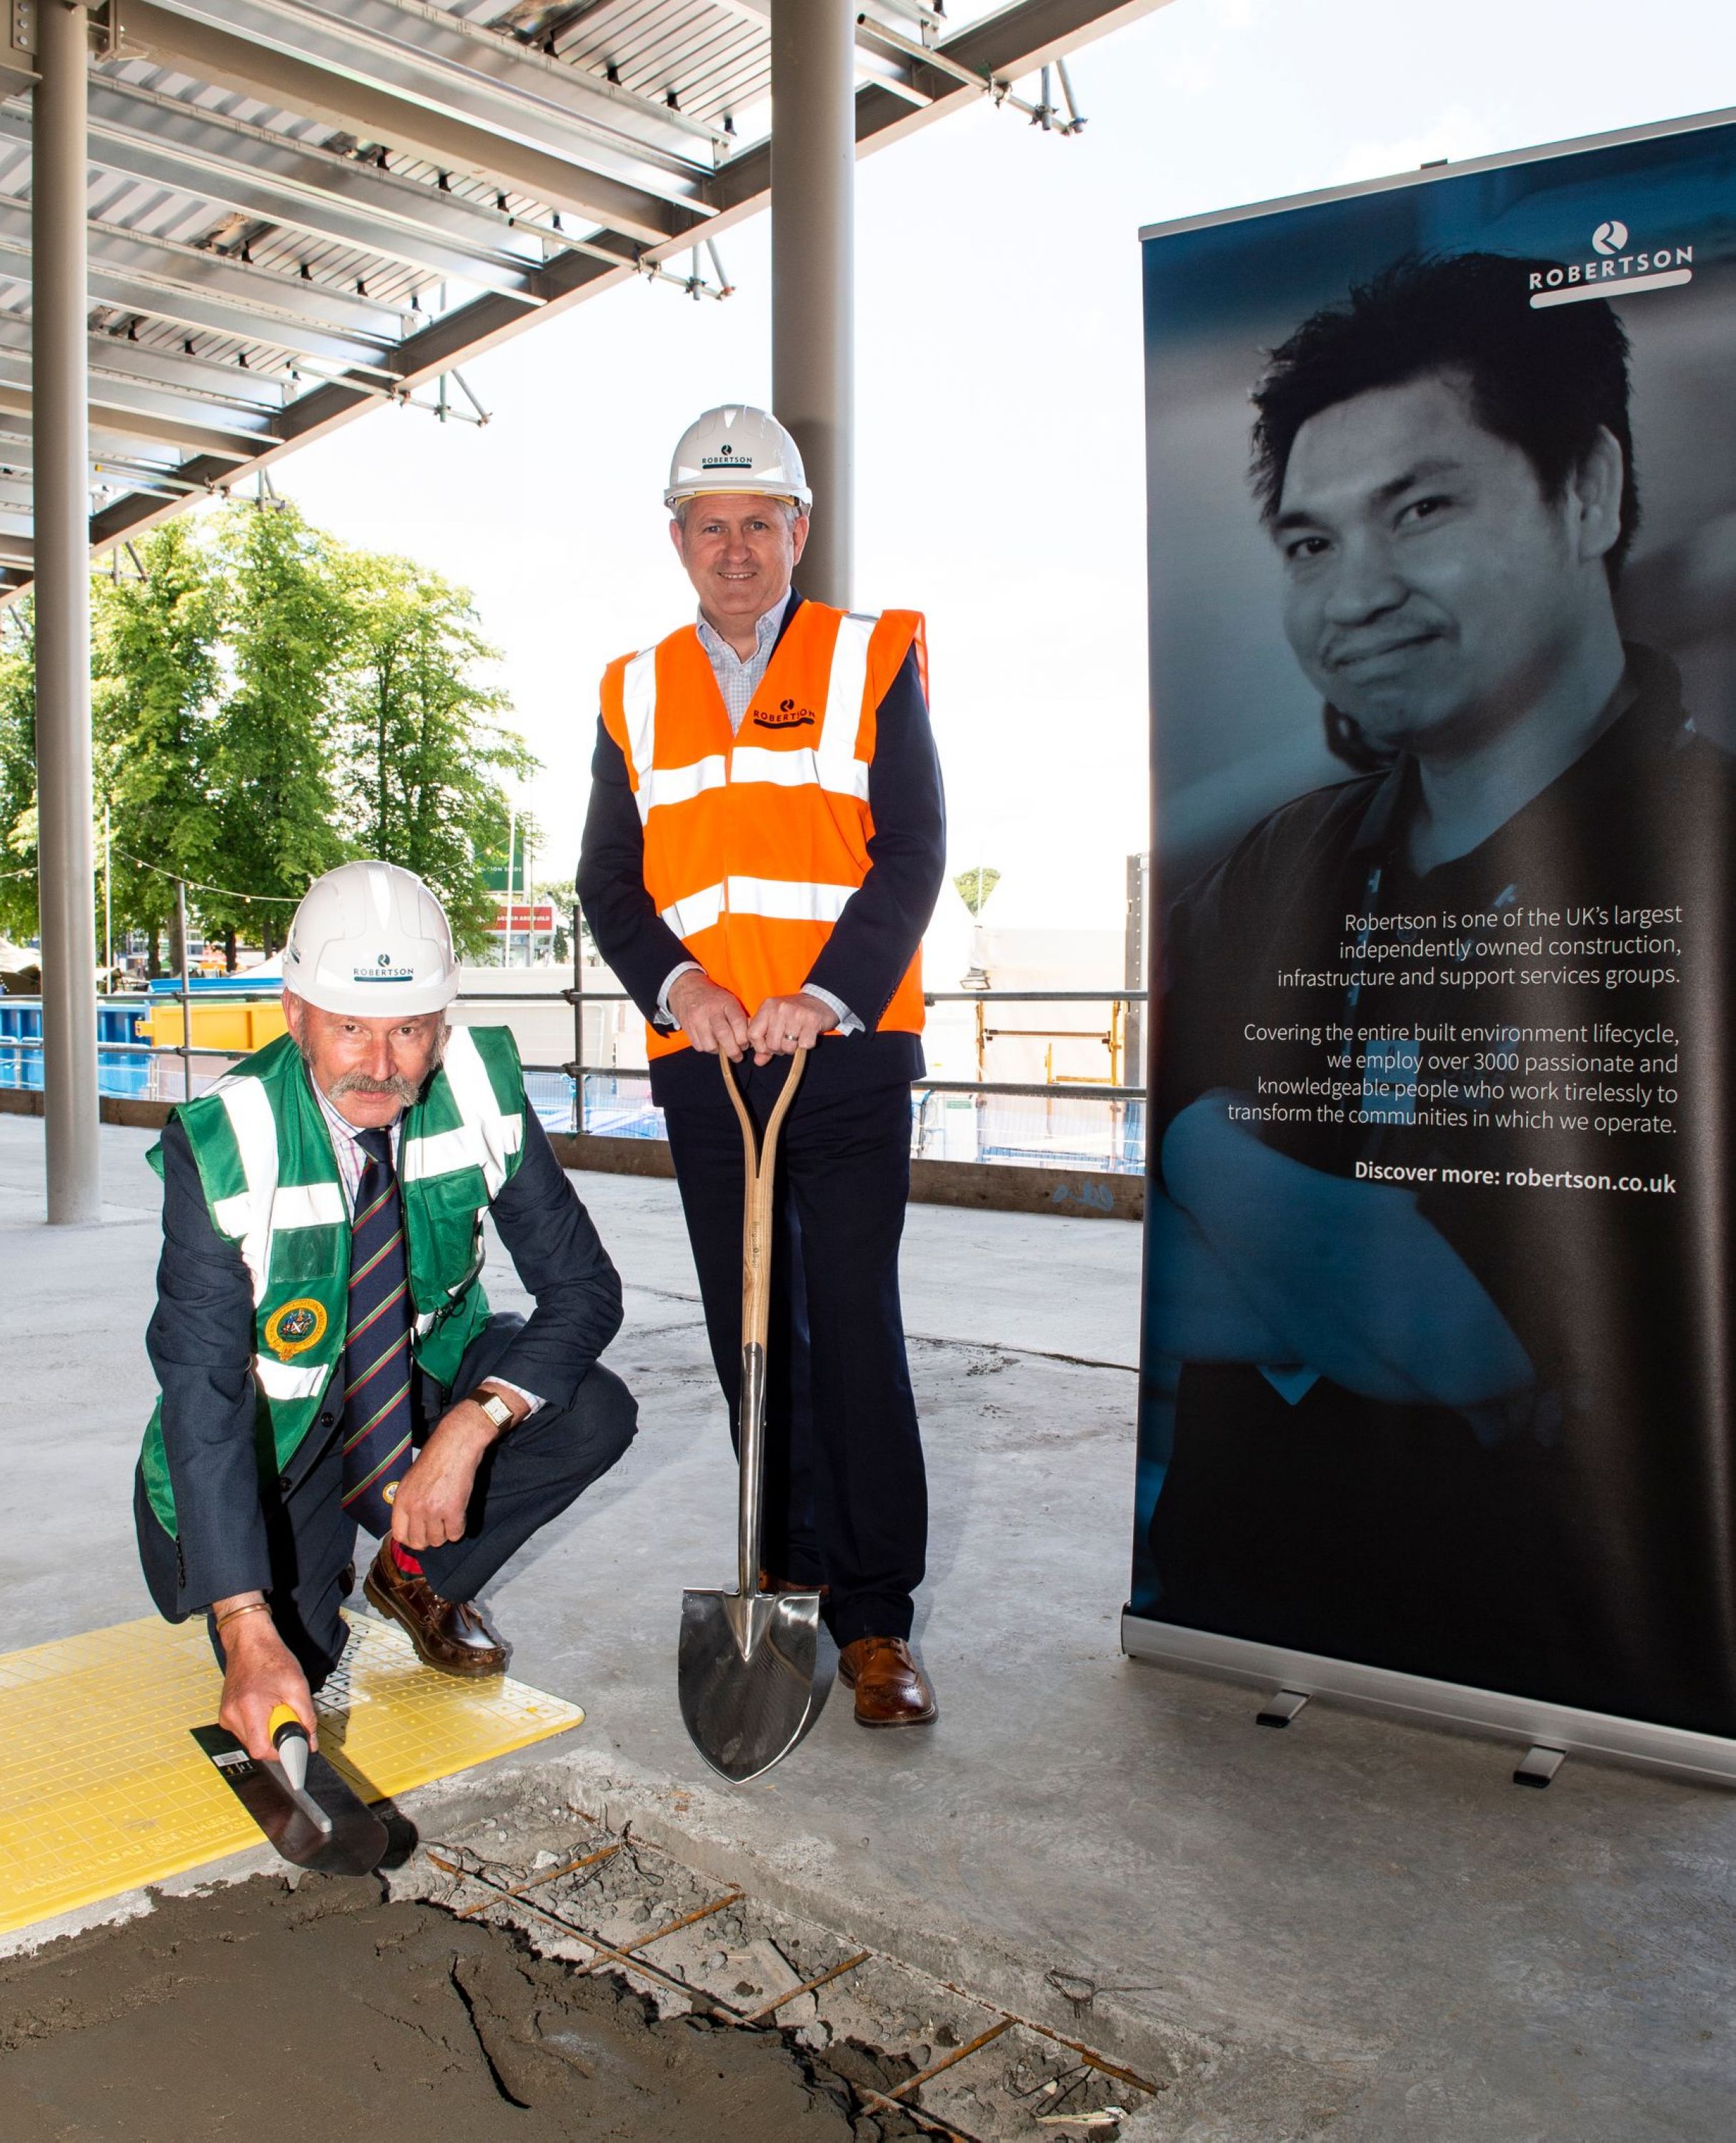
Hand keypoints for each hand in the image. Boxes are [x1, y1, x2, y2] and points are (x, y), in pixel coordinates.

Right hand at [216, 1607, 315, 1760]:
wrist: (250, 1643)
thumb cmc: (273, 1659)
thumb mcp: (298, 1686)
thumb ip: (306, 1718)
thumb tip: (310, 1744)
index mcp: (250, 1707)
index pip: (261, 1750)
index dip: (281, 1752)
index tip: (294, 1747)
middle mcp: (232, 1715)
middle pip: (257, 1747)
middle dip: (276, 1739)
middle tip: (287, 1717)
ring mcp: (226, 1716)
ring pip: (251, 1741)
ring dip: (267, 1731)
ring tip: (274, 1707)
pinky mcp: (225, 1715)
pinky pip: (245, 1731)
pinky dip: (258, 1725)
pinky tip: (264, 1706)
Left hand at [390, 1398, 505, 1551]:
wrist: (455, 1445)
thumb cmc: (435, 1459)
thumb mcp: (410, 1481)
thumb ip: (408, 1503)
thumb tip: (410, 1525)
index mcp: (401, 1500)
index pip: (399, 1535)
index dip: (410, 1539)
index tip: (419, 1536)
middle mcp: (415, 1508)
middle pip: (418, 1542)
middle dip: (429, 1539)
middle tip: (437, 1529)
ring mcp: (434, 1510)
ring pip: (438, 1541)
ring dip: (445, 1534)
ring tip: (449, 1520)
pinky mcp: (453, 1510)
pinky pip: (455, 1534)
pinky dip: (459, 1529)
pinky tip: (459, 1517)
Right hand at [669, 970, 750, 1059]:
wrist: (687, 989)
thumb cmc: (714, 998)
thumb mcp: (730, 1001)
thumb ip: (741, 1018)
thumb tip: (751, 1038)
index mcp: (726, 1003)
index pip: (738, 1022)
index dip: (743, 1038)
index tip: (745, 1045)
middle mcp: (711, 1011)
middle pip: (723, 1035)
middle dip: (733, 1051)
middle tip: (737, 1056)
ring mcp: (697, 1019)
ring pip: (710, 1045)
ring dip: (718, 1051)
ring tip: (721, 1046)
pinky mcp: (687, 1027)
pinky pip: (699, 1046)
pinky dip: (706, 1048)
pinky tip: (710, 1041)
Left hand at [746, 991, 836, 1066]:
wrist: (820, 1000)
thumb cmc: (794, 1014)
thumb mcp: (775, 1023)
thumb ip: (764, 1043)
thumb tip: (758, 1062)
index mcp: (767, 1007)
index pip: (753, 1034)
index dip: (760, 1046)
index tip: (768, 1046)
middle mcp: (780, 1008)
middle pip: (772, 1044)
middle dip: (780, 1049)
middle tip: (787, 1041)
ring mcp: (796, 1013)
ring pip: (788, 1047)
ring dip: (794, 1048)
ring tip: (797, 1037)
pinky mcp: (812, 1020)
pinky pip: (804, 1045)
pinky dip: (806, 1045)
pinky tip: (808, 1034)